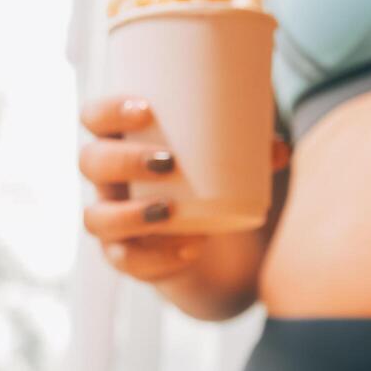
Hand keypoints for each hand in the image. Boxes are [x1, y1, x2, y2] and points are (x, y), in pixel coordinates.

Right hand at [79, 95, 290, 282]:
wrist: (205, 238)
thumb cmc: (207, 177)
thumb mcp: (230, 158)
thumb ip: (253, 149)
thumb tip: (279, 148)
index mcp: (122, 141)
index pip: (94, 117)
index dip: (108, 111)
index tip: (147, 109)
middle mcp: (107, 181)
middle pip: (90, 162)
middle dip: (124, 161)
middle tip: (168, 162)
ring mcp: (111, 220)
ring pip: (96, 218)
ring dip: (129, 214)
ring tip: (170, 211)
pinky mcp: (128, 257)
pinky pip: (128, 262)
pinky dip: (158, 258)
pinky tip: (188, 249)